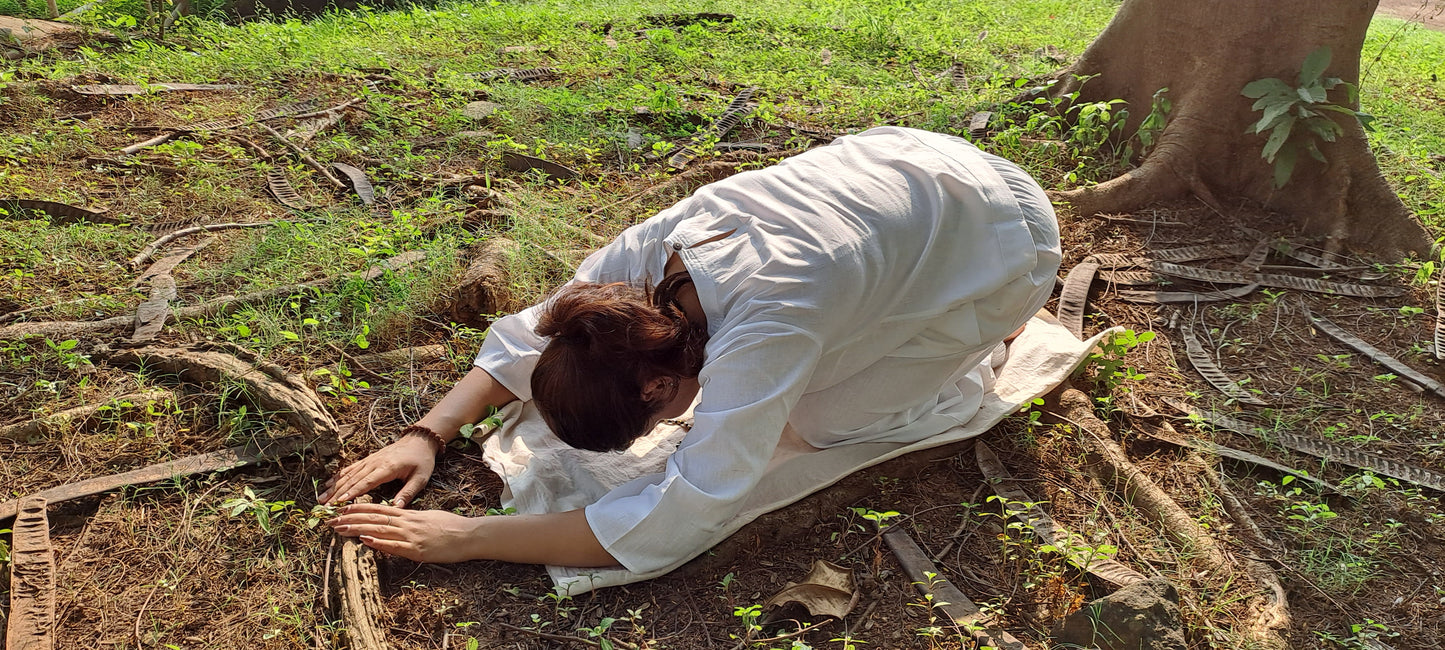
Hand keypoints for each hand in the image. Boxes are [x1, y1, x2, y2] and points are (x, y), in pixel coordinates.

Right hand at [319, 433, 437, 507]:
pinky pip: (351, 468)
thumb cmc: (421, 460)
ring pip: (348, 474)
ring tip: (321, 497)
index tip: (339, 503)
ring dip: (334, 486)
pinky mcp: (368, 459)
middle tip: (323, 506)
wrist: (419, 440)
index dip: (352, 492)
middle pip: (353, 479)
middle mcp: (375, 463)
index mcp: (387, 468)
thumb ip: (408, 493)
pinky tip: (328, 483)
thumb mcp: (420, 478)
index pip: (367, 482)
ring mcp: (370, 460)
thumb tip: (396, 508)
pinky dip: (338, 476)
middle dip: (337, 493)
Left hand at [326, 503, 482, 562]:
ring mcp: (411, 536)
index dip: (358, 508)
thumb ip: (411, 518)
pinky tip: (365, 541)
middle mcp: (407, 523)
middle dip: (350, 519)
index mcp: (409, 515)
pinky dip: (379, 543)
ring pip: (379, 530)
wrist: (470, 535)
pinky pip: (394, 546)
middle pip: (373, 518)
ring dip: (358, 529)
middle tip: (330, 520)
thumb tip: (398, 518)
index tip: (341, 508)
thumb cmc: (452, 526)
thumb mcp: (428, 517)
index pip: (378, 509)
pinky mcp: (417, 550)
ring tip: (339, 529)